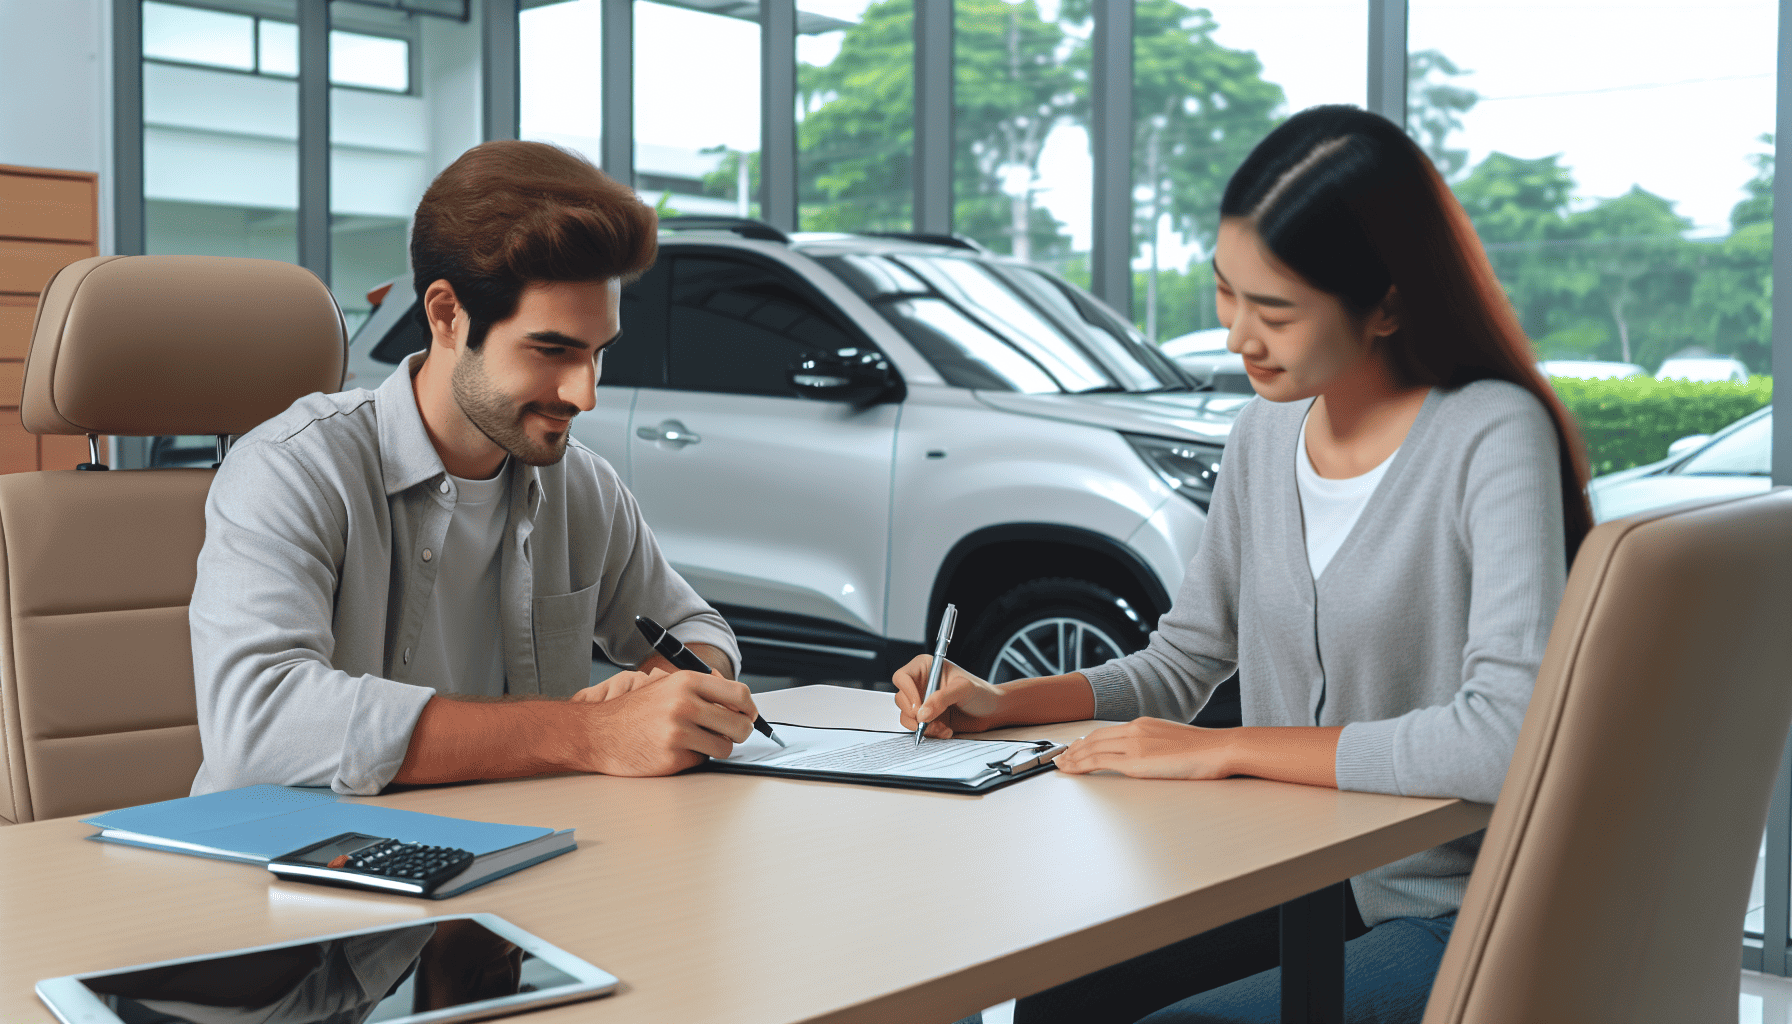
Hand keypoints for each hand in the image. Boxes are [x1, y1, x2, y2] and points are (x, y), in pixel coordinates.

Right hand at [574, 670, 759, 775]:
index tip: (749, 714)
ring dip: (716, 747)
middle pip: (739, 724)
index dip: (749, 707)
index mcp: (686, 682)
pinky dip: (694, 758)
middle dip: (739, 732)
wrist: (597, 733)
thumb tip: (738, 697)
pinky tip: (675, 750)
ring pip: (725, 747)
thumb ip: (701, 688)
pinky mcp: (672, 758)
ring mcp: (678, 733)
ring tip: (696, 741)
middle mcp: (684, 705)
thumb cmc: (633, 711)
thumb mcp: (666, 686)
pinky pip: (702, 761)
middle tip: (730, 733)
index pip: (739, 694)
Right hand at [891, 654, 1005, 737]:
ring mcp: (922, 703)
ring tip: (942, 727)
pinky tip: (945, 730)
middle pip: (901, 699)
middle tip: (928, 720)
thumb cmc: (981, 693)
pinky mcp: (926, 719)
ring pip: (906, 716)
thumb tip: (922, 713)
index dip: (907, 692)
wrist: (991, 712)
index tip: (918, 706)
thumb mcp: (963, 689)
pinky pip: (917, 728)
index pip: (902, 677)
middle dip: (914, 713)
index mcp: (926, 668)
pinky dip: (929, 732)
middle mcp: (921, 685)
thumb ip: (942, 698)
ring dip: (922, 726)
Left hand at [1052, 718, 1234, 779]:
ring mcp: (1135, 744)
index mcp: (1145, 724)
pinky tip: (1072, 770)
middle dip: (1073, 749)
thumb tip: (1149, 757)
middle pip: (1094, 738)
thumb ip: (1156, 746)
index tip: (1075, 748)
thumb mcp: (1174, 742)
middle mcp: (1136, 730)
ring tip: (1060, 766)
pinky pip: (1100, 762)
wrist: (1221, 748)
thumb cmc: (1207, 750)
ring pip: (1092, 749)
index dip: (1086, 741)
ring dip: (1072, 758)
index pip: (1106, 732)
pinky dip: (1081, 765)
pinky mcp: (1137, 761)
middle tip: (1060, 758)